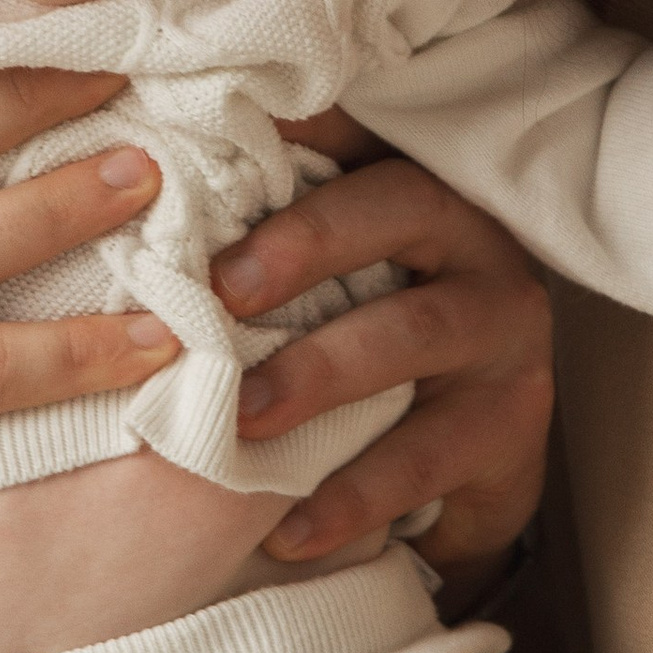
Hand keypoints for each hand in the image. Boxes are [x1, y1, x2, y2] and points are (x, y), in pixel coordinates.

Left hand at [207, 154, 551, 578]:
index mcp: (418, 185)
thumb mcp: (333, 278)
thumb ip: (268, 230)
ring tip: (244, 418)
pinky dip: (349, 496)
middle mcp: (475, 242)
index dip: (301, 121)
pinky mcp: (511, 424)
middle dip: (306, 243)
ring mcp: (504, 332)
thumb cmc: (367, 340)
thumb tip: (140, 177)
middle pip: (400, 207)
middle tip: (222, 292)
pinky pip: (425, 459)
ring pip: (412, 333)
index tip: (215, 128)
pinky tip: (287, 531)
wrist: (471, 460)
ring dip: (318, 374)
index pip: (360, 133)